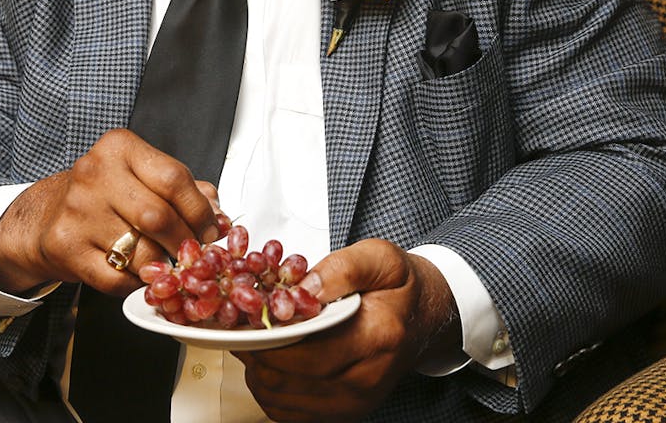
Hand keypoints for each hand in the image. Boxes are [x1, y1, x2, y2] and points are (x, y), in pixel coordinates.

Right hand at [0, 128, 219, 296]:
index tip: (213, 231)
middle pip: (160, 217)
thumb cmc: (104, 194)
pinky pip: (117, 279)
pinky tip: (139, 276)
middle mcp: (94, 173)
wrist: (46, 216)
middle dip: (187, 243)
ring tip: (167, 266)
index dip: (201, 211)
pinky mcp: (65, 246)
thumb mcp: (141, 176)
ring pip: (141, 252)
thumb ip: (184, 190)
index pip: (174, 178)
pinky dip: (137, 284)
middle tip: (195, 255)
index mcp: (119, 147)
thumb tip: (220, 216)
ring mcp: (77, 210)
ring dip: (164, 268)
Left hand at [234, 239, 459, 422]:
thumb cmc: (400, 287)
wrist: (426, 317)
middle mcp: (366, 381)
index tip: (247, 315)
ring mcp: (354, 402)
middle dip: (255, 352)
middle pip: (287, 380)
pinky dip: (268, 388)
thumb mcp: (379, 258)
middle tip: (239, 325)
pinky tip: (268, 361)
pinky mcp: (343, 412)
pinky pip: (288, 412)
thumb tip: (304, 287)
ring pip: (280, 400)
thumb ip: (341, 268)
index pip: (307, 354)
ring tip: (254, 340)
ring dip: (257, 371)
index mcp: (377, 339)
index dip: (267, 338)